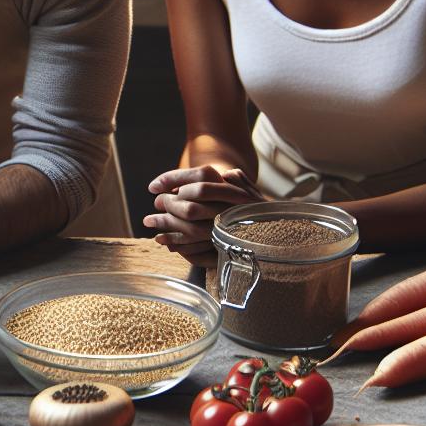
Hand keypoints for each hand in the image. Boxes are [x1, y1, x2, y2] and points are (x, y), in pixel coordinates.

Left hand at [143, 165, 260, 264]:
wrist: (274, 229)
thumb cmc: (249, 202)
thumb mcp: (241, 182)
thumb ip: (219, 175)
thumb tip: (190, 181)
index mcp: (233, 190)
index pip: (200, 178)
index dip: (172, 180)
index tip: (153, 187)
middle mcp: (232, 210)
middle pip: (191, 206)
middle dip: (168, 206)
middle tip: (155, 205)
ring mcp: (229, 231)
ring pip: (191, 229)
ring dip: (166, 227)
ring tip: (150, 223)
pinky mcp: (226, 249)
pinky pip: (197, 250)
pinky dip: (178, 245)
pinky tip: (165, 242)